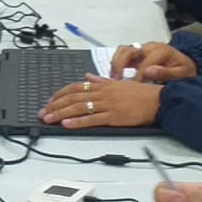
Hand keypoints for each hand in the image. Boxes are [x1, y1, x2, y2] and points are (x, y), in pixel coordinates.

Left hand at [39, 75, 161, 128]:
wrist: (158, 100)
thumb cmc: (140, 93)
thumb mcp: (119, 83)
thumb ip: (101, 80)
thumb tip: (87, 76)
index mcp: (103, 85)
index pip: (76, 87)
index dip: (60, 94)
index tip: (50, 101)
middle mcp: (102, 93)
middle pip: (73, 97)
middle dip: (55, 105)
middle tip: (43, 113)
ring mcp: (107, 105)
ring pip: (79, 107)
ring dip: (61, 113)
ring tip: (49, 119)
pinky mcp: (114, 117)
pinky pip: (92, 119)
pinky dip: (78, 121)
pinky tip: (66, 124)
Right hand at [110, 41, 195, 81]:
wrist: (185, 65)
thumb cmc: (183, 71)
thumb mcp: (182, 73)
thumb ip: (166, 73)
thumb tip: (148, 71)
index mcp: (161, 51)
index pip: (144, 64)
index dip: (138, 77)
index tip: (135, 89)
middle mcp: (149, 47)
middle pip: (129, 51)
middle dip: (120, 66)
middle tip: (117, 81)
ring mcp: (142, 49)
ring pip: (123, 50)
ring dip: (116, 63)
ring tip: (114, 79)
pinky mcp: (137, 53)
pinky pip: (122, 53)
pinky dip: (116, 62)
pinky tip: (116, 76)